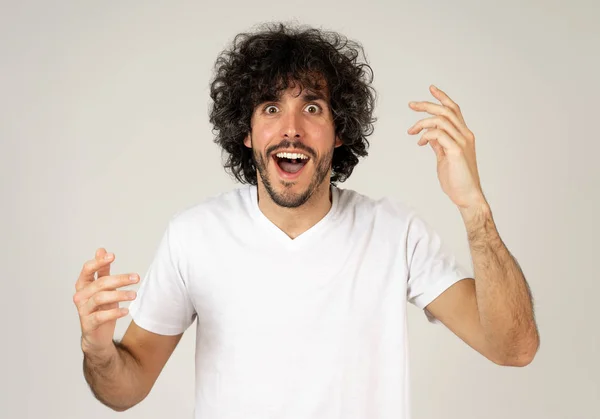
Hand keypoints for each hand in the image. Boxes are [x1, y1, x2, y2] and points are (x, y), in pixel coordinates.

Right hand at [73, 248, 138, 353]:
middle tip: (136, 278)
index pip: (87, 270)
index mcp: (83, 285)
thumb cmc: (100, 308)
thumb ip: (102, 270)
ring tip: (134, 295)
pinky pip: (101, 316)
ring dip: (119, 295)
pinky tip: (126, 310)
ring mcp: (83, 311)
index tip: (113, 255)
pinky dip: (115, 312)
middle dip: (119, 279)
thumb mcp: (103, 287)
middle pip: (100, 284)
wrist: (97, 336)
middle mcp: (80, 296)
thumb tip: (101, 250)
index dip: (99, 262)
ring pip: (100, 298)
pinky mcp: (88, 324)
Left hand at [407, 85, 486, 209]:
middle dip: (427, 104)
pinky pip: (438, 134)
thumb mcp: (444, 158)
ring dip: (422, 122)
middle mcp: (465, 135)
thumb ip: (439, 145)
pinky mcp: (456, 151)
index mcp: (464, 135)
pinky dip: (426, 135)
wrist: (467, 196)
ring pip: (441, 120)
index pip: (454, 110)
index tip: (431, 89)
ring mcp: (462, 142)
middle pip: (446, 110)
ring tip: (411, 131)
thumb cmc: (457, 179)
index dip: (443, 98)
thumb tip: (428, 135)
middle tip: (411, 104)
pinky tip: (420, 143)